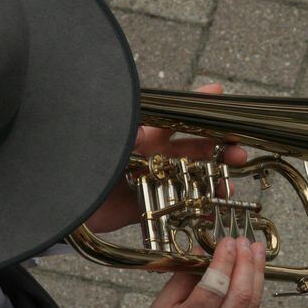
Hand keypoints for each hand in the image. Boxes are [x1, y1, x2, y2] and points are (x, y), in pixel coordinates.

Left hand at [84, 83, 247, 233]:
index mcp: (147, 136)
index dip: (200, 106)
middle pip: (196, 150)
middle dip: (221, 150)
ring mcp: (155, 182)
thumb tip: (152, 131)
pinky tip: (214, 213)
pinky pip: (179, 209)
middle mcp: (155, 157)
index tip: (219, 94)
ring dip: (215, 183)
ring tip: (229, 189)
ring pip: (194, 180)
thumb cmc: (89, 163)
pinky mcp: (149, 208)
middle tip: (239, 154)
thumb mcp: (113, 144)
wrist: (67, 204)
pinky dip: (199, 212)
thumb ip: (133, 138)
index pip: (179, 117)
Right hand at [122, 237, 265, 307]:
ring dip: (257, 274)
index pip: (214, 286)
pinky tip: (253, 275)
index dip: (224, 259)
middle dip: (246, 263)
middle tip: (246, 242)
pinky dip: (254, 292)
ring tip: (256, 251)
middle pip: (240, 294)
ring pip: (252, 304)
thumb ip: (182, 279)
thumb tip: (200, 251)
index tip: (227, 240)